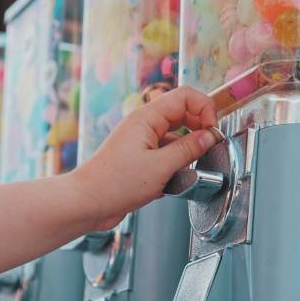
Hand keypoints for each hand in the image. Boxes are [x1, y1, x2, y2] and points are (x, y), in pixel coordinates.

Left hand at [71, 86, 219, 230]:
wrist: (86, 203)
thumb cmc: (113, 184)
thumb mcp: (160, 167)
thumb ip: (188, 150)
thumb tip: (210, 137)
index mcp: (147, 118)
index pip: (185, 96)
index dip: (204, 109)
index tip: (213, 131)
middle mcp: (144, 125)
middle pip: (182, 113)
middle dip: (199, 128)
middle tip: (208, 147)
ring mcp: (142, 141)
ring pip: (176, 135)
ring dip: (187, 149)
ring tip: (187, 168)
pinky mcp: (141, 158)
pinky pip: (167, 153)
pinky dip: (175, 164)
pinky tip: (173, 181)